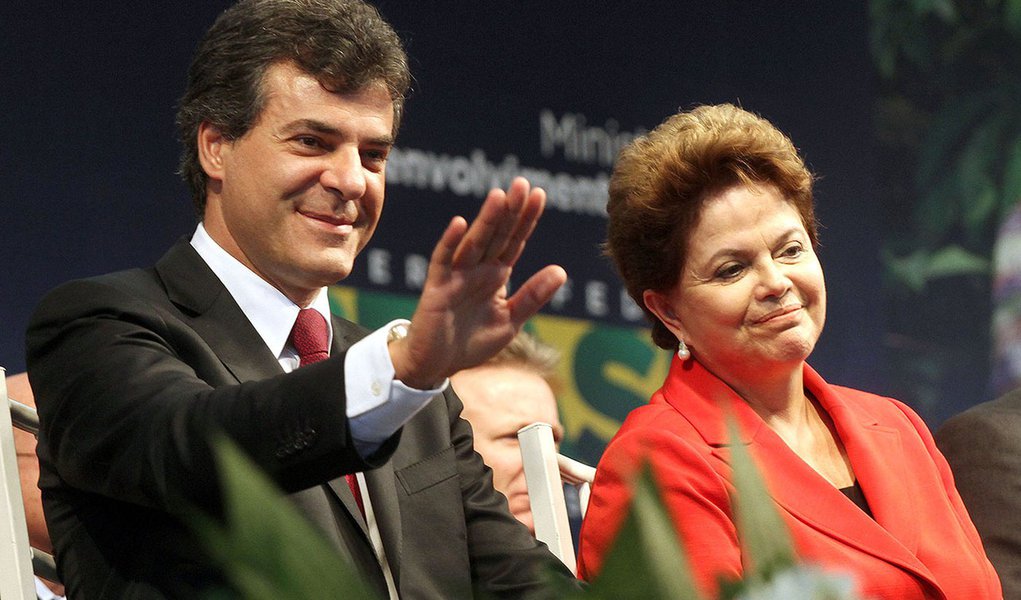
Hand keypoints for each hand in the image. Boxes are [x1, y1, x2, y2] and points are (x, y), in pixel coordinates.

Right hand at [388, 177, 566, 388]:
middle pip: (497, 235)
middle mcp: (477, 269)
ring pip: (474, 243)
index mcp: (496, 275)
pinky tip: (459, 224)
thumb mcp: (510, 321)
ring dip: (485, 220)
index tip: (539, 194)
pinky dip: (449, 243)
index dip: (526, 219)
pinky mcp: (437, 288)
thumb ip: (533, 296)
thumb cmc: (471, 342)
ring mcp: (456, 276)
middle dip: (509, 211)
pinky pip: (443, 261)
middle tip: (521, 184)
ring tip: (499, 197)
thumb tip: (561, 271)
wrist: (436, 365)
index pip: (515, 241)